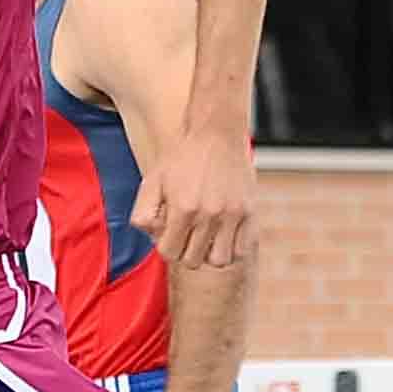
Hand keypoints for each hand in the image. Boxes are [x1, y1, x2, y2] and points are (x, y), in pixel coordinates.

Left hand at [141, 124, 254, 270]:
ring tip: (206, 238)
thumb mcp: (152, 180)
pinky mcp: (249, 211)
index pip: (170, 253)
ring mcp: (232, 214)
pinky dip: (232, 249)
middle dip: (185, 251)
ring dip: (210, 254)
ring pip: (220, 260)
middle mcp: (208, 214)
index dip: (166, 246)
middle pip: (193, 260)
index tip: (170, 234)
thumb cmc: (182, 157)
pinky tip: (223, 235)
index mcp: (183, 208)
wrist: (216, 131)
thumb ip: (143, 213)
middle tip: (186, 234)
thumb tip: (152, 237)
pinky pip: (242, 249)